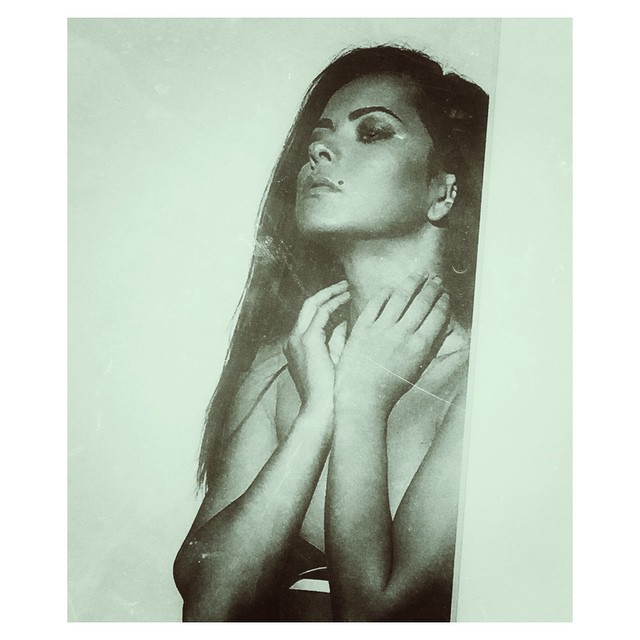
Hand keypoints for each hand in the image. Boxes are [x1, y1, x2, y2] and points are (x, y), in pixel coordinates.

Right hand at [283, 281, 349, 412]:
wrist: (323, 411)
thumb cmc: (333, 391)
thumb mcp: (335, 359)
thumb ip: (337, 339)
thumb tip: (345, 321)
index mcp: (297, 346)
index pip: (310, 317)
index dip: (326, 304)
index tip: (344, 297)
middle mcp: (293, 340)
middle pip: (308, 307)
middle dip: (327, 293)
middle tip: (345, 285)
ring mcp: (297, 340)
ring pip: (312, 305)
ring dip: (331, 294)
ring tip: (348, 288)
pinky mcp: (307, 341)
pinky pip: (321, 313)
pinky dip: (335, 303)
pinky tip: (348, 299)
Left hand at [335, 273, 449, 416]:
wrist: (362, 397)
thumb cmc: (391, 388)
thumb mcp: (417, 370)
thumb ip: (431, 348)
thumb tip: (443, 329)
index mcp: (420, 346)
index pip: (437, 315)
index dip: (442, 302)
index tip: (444, 294)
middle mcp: (403, 334)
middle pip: (422, 302)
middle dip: (431, 287)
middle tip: (435, 279)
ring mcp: (381, 329)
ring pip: (400, 297)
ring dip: (412, 283)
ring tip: (418, 274)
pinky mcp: (362, 328)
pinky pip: (375, 304)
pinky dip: (384, 293)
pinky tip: (390, 288)